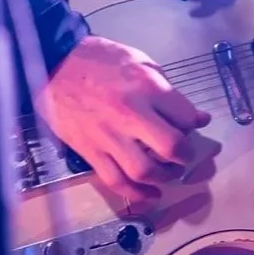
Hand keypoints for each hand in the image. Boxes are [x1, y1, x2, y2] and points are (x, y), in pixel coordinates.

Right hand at [36, 35, 210, 202]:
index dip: (194, 125)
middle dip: (185, 156)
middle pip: (170, 147)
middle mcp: (130, 113)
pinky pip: (115, 181)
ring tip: (170, 174)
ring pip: (144, 171)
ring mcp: (108, 135)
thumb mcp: (142, 62)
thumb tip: (198, 118)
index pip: (185, 117)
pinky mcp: (89, 151)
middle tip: (185, 156)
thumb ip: (170, 92)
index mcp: (146, 87)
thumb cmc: (102, 59)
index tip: (192, 126)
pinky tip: (150, 195)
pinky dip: (136, 194)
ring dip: (164, 178)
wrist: (55, 65)